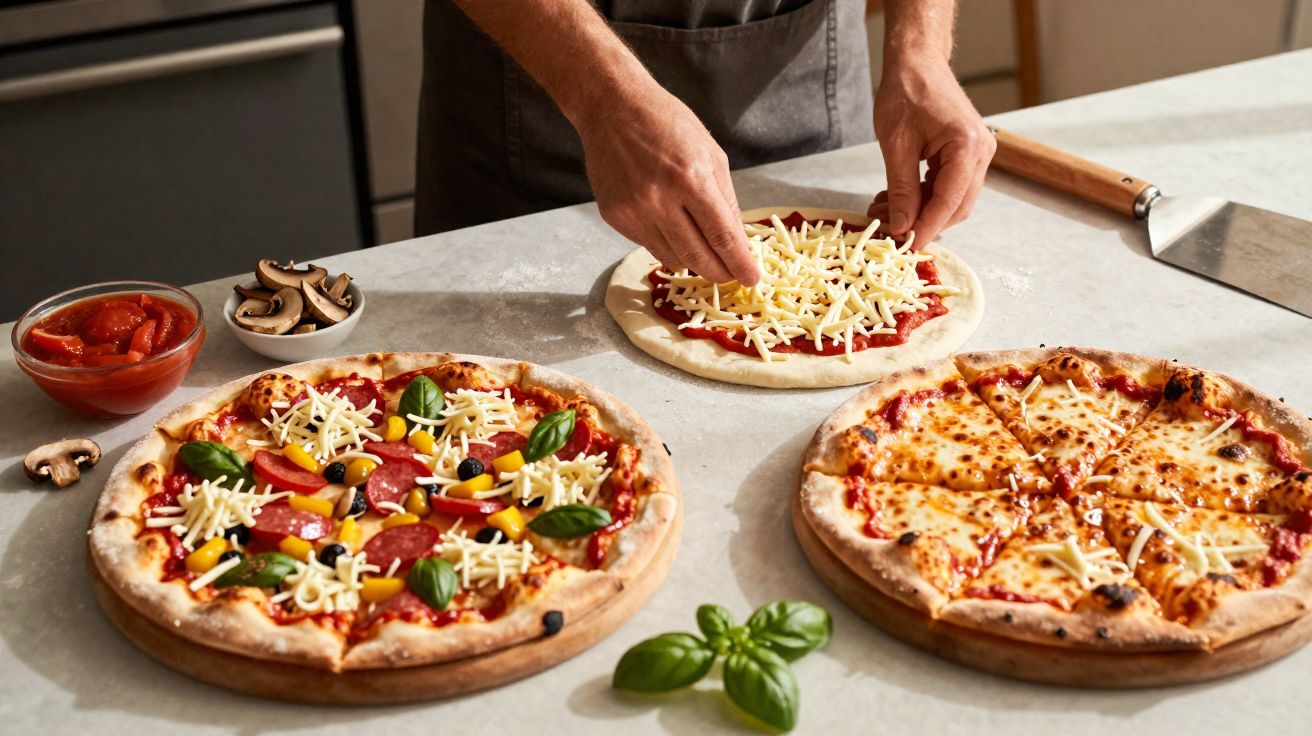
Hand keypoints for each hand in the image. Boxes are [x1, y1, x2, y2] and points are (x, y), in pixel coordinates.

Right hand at [576, 87, 759, 284]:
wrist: (612, 108)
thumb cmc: (667, 123)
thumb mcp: (710, 153)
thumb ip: (726, 200)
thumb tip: (737, 241)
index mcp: (691, 178)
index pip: (722, 236)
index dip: (739, 263)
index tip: (751, 279)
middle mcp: (659, 198)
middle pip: (697, 256)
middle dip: (719, 272)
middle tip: (731, 275)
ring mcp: (633, 210)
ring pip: (672, 257)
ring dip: (693, 259)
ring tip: (703, 249)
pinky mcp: (615, 217)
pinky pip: (649, 245)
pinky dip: (667, 243)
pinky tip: (671, 225)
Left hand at [871, 57, 994, 247]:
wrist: (917, 62)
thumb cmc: (906, 92)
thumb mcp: (896, 145)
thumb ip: (902, 189)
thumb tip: (903, 226)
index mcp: (968, 146)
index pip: (950, 201)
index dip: (927, 227)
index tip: (906, 246)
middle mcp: (981, 152)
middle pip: (956, 206)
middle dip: (922, 222)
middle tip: (890, 232)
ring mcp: (977, 154)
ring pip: (951, 199)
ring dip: (919, 211)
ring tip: (884, 211)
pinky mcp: (965, 154)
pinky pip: (947, 186)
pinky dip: (922, 196)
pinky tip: (895, 199)